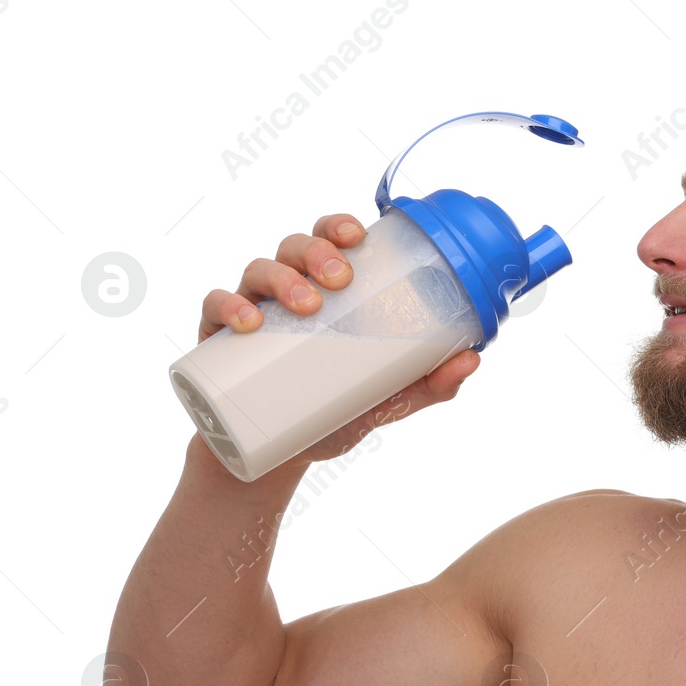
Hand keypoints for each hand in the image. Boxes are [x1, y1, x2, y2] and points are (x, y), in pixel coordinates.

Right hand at [195, 213, 480, 468]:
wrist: (277, 460)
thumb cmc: (331, 415)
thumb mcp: (383, 401)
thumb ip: (427, 385)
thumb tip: (472, 360)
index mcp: (324, 292)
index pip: (327, 240)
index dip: (337, 225)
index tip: (356, 234)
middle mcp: (285, 292)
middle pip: (293, 246)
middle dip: (316, 250)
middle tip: (340, 278)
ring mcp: (249, 310)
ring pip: (258, 268)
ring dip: (284, 278)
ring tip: (308, 305)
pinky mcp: (215, 339)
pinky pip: (213, 307)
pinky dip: (229, 307)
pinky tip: (248, 322)